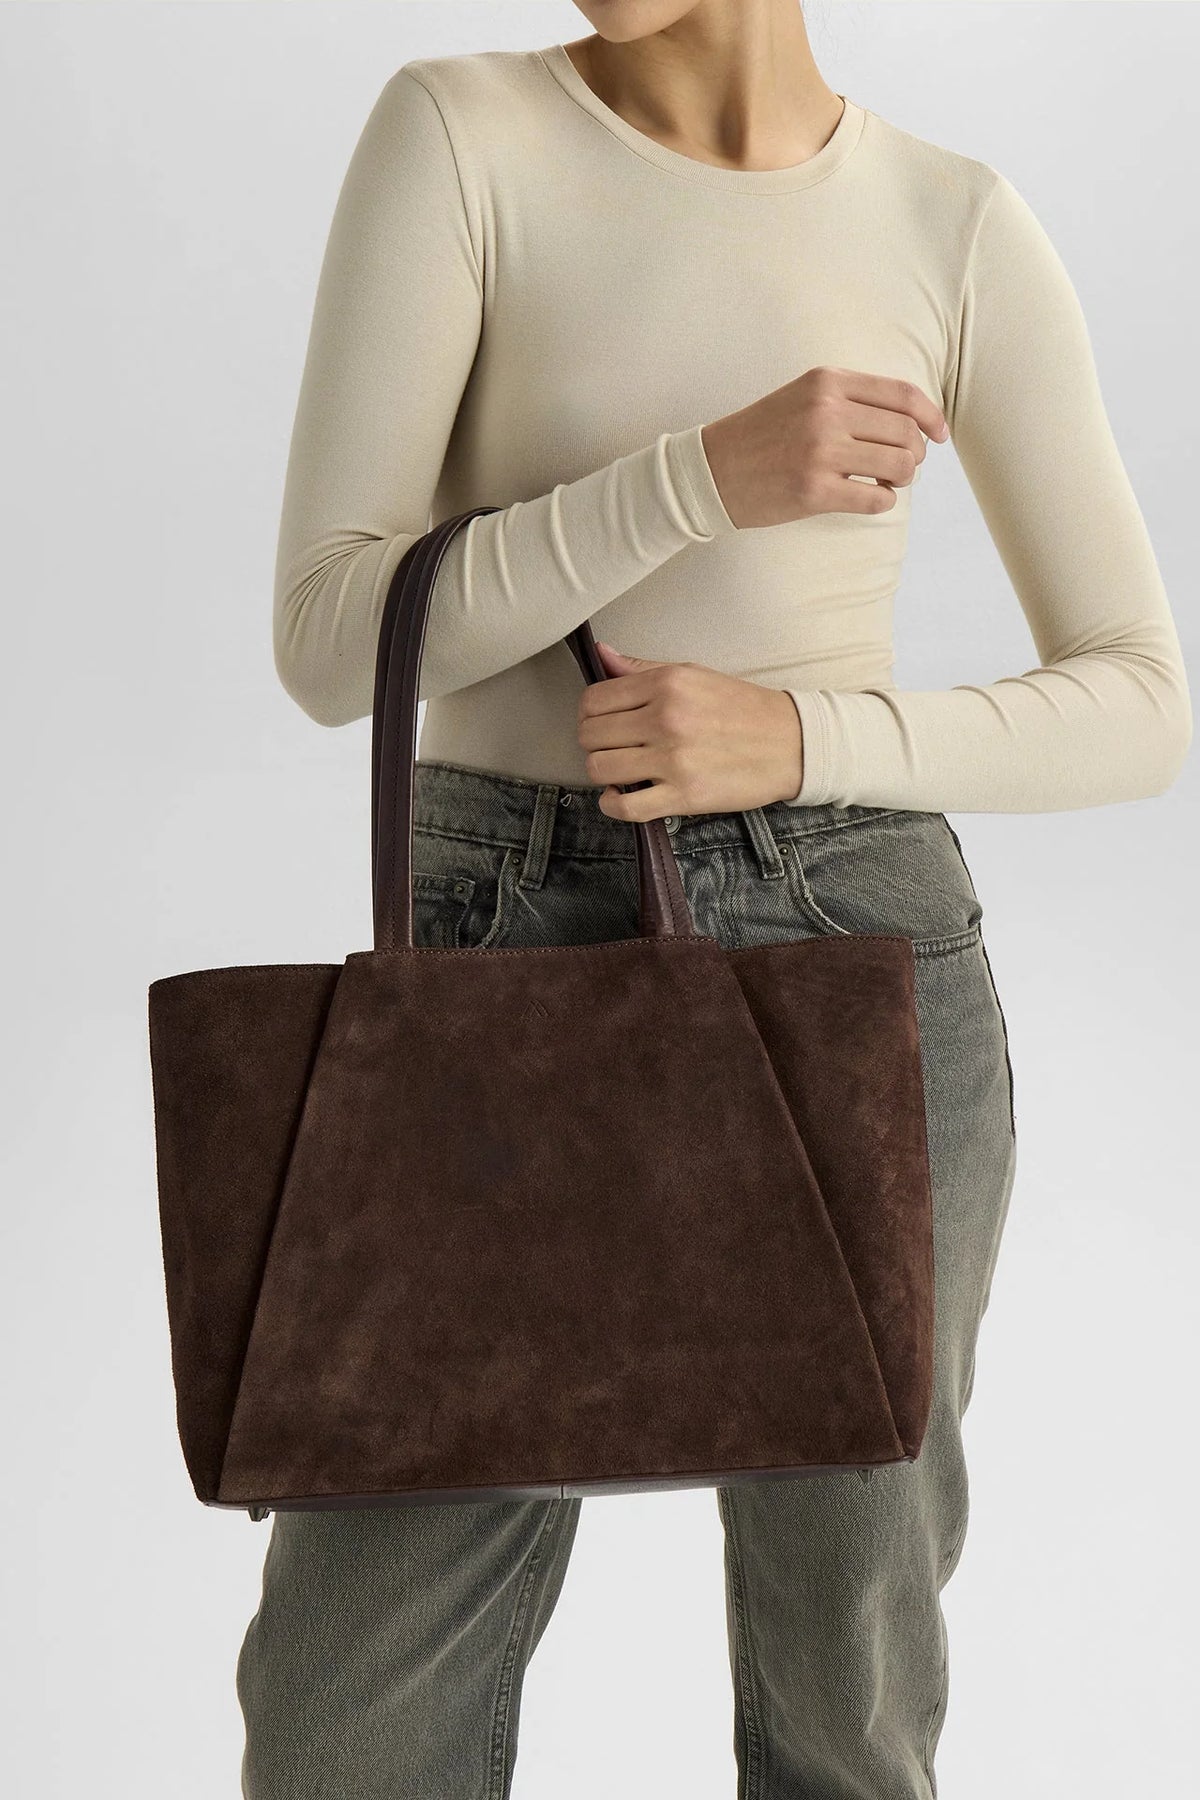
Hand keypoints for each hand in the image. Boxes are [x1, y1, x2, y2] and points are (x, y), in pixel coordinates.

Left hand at [578, 642, 803, 822]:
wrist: (792, 743)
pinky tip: (621, 796)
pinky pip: (625, 806)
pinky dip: (613, 805)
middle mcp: (665, 719)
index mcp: (666, 684)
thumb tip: (602, 654)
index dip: (589, 714)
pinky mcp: (683, 795)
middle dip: (594, 743)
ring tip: (621, 770)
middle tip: (613, 747)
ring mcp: (673, 759)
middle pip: (591, 735)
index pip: (594, 700)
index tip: (602, 722)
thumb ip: (643, 668)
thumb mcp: (694, 674)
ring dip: (603, 773)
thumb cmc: (743, 708)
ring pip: (600, 769)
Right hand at [700, 364, 948, 529]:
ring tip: (883, 482)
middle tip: (899, 466)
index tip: (939, 436)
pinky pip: (877, 499)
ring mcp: (820, 452)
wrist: (711, 471)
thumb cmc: (761, 436)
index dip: (931, 416)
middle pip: (906, 433)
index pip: (902, 394)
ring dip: (900, 479)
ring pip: (899, 466)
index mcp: (827, 382)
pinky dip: (883, 502)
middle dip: (914, 454)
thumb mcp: (804, 397)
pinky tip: (868, 498)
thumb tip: (912, 421)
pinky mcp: (814, 491)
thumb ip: (851, 399)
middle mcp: (827, 412)